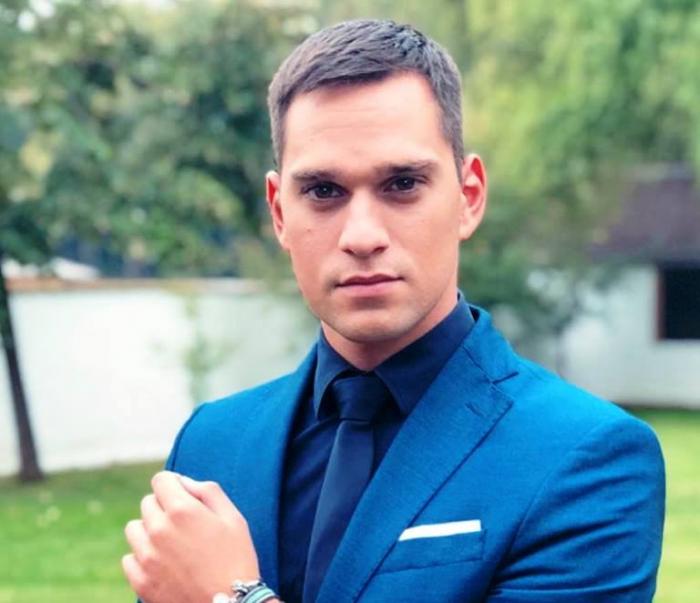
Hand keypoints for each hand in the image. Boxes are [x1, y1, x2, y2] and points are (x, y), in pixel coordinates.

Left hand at [122, 471, 259, 602]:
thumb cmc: (236, 559)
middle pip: (148, 503)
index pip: (161, 480)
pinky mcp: (141, 581)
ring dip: (149, 530)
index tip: (183, 495)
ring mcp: (147, 557)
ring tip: (172, 543)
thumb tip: (183, 483)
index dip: (173, 484)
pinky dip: (142, 557)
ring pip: (134, 528)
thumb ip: (207, 490)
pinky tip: (163, 563)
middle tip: (185, 524)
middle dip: (164, 507)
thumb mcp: (233, 517)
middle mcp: (159, 530)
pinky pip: (129, 558)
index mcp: (182, 510)